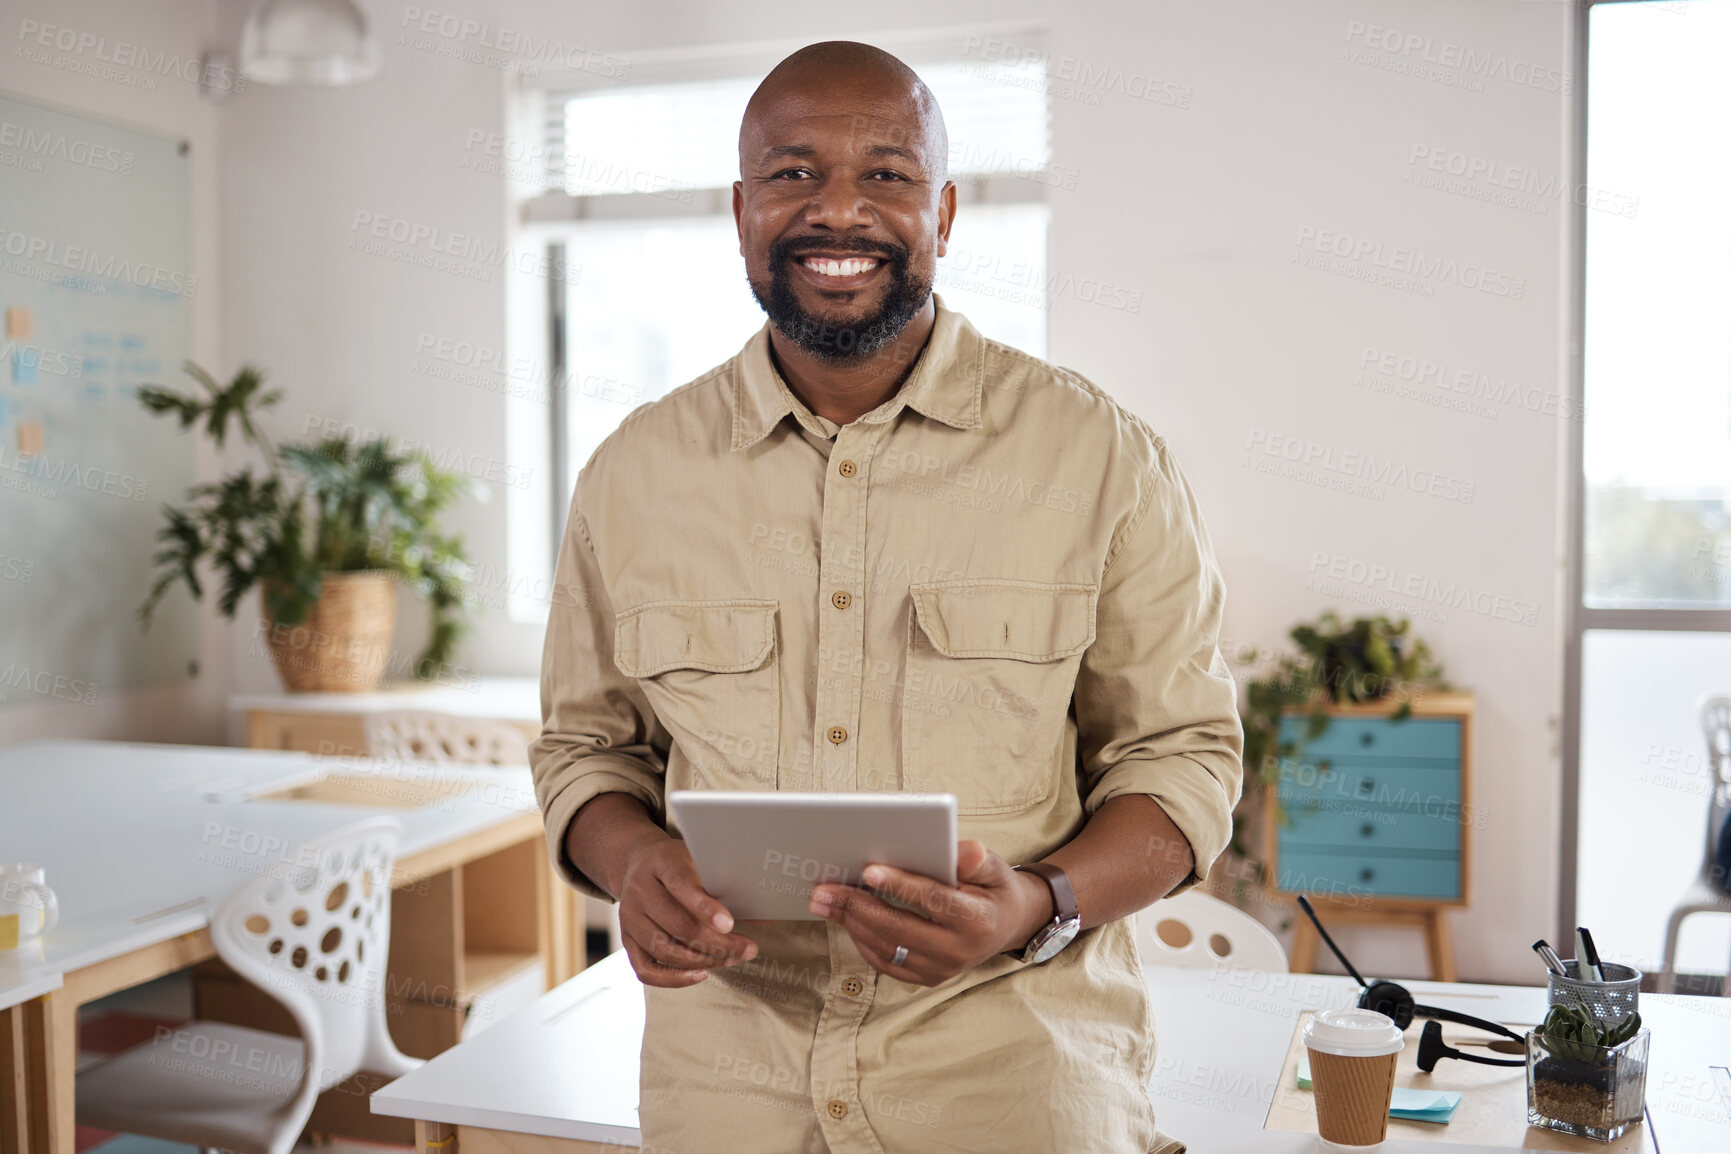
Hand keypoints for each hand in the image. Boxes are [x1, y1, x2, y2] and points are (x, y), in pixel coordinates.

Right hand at [616, 837, 758, 987]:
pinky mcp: (626, 941)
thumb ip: (729, 884)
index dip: (706, 907)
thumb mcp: (701, 860)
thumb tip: (770, 915)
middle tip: (748, 949)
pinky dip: (674, 978)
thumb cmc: (679, 863)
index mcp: (661, 863)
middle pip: (677, 925)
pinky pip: (646, 970)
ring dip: (703, 960)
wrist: (637, 863)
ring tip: (732, 959)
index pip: (681, 884)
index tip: (730, 924)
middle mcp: (639, 891)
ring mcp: (629, 918)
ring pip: (664, 949)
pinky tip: (702, 973)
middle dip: (717, 943)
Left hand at [808, 840, 1054, 986]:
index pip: (932, 900)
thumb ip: (977, 858)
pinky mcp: (927, 978)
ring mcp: (941, 969)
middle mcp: (958, 951)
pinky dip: (862, 941)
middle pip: (899, 929)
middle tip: (823, 890)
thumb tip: (962, 850)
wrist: (1008, 926)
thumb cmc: (995, 889)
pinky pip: (887, 962)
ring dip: (851, 923)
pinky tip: (846, 919)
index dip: (900, 885)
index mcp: (977, 920)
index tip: (868, 870)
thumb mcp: (996, 867)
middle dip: (857, 906)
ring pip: (886, 948)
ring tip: (824, 901)